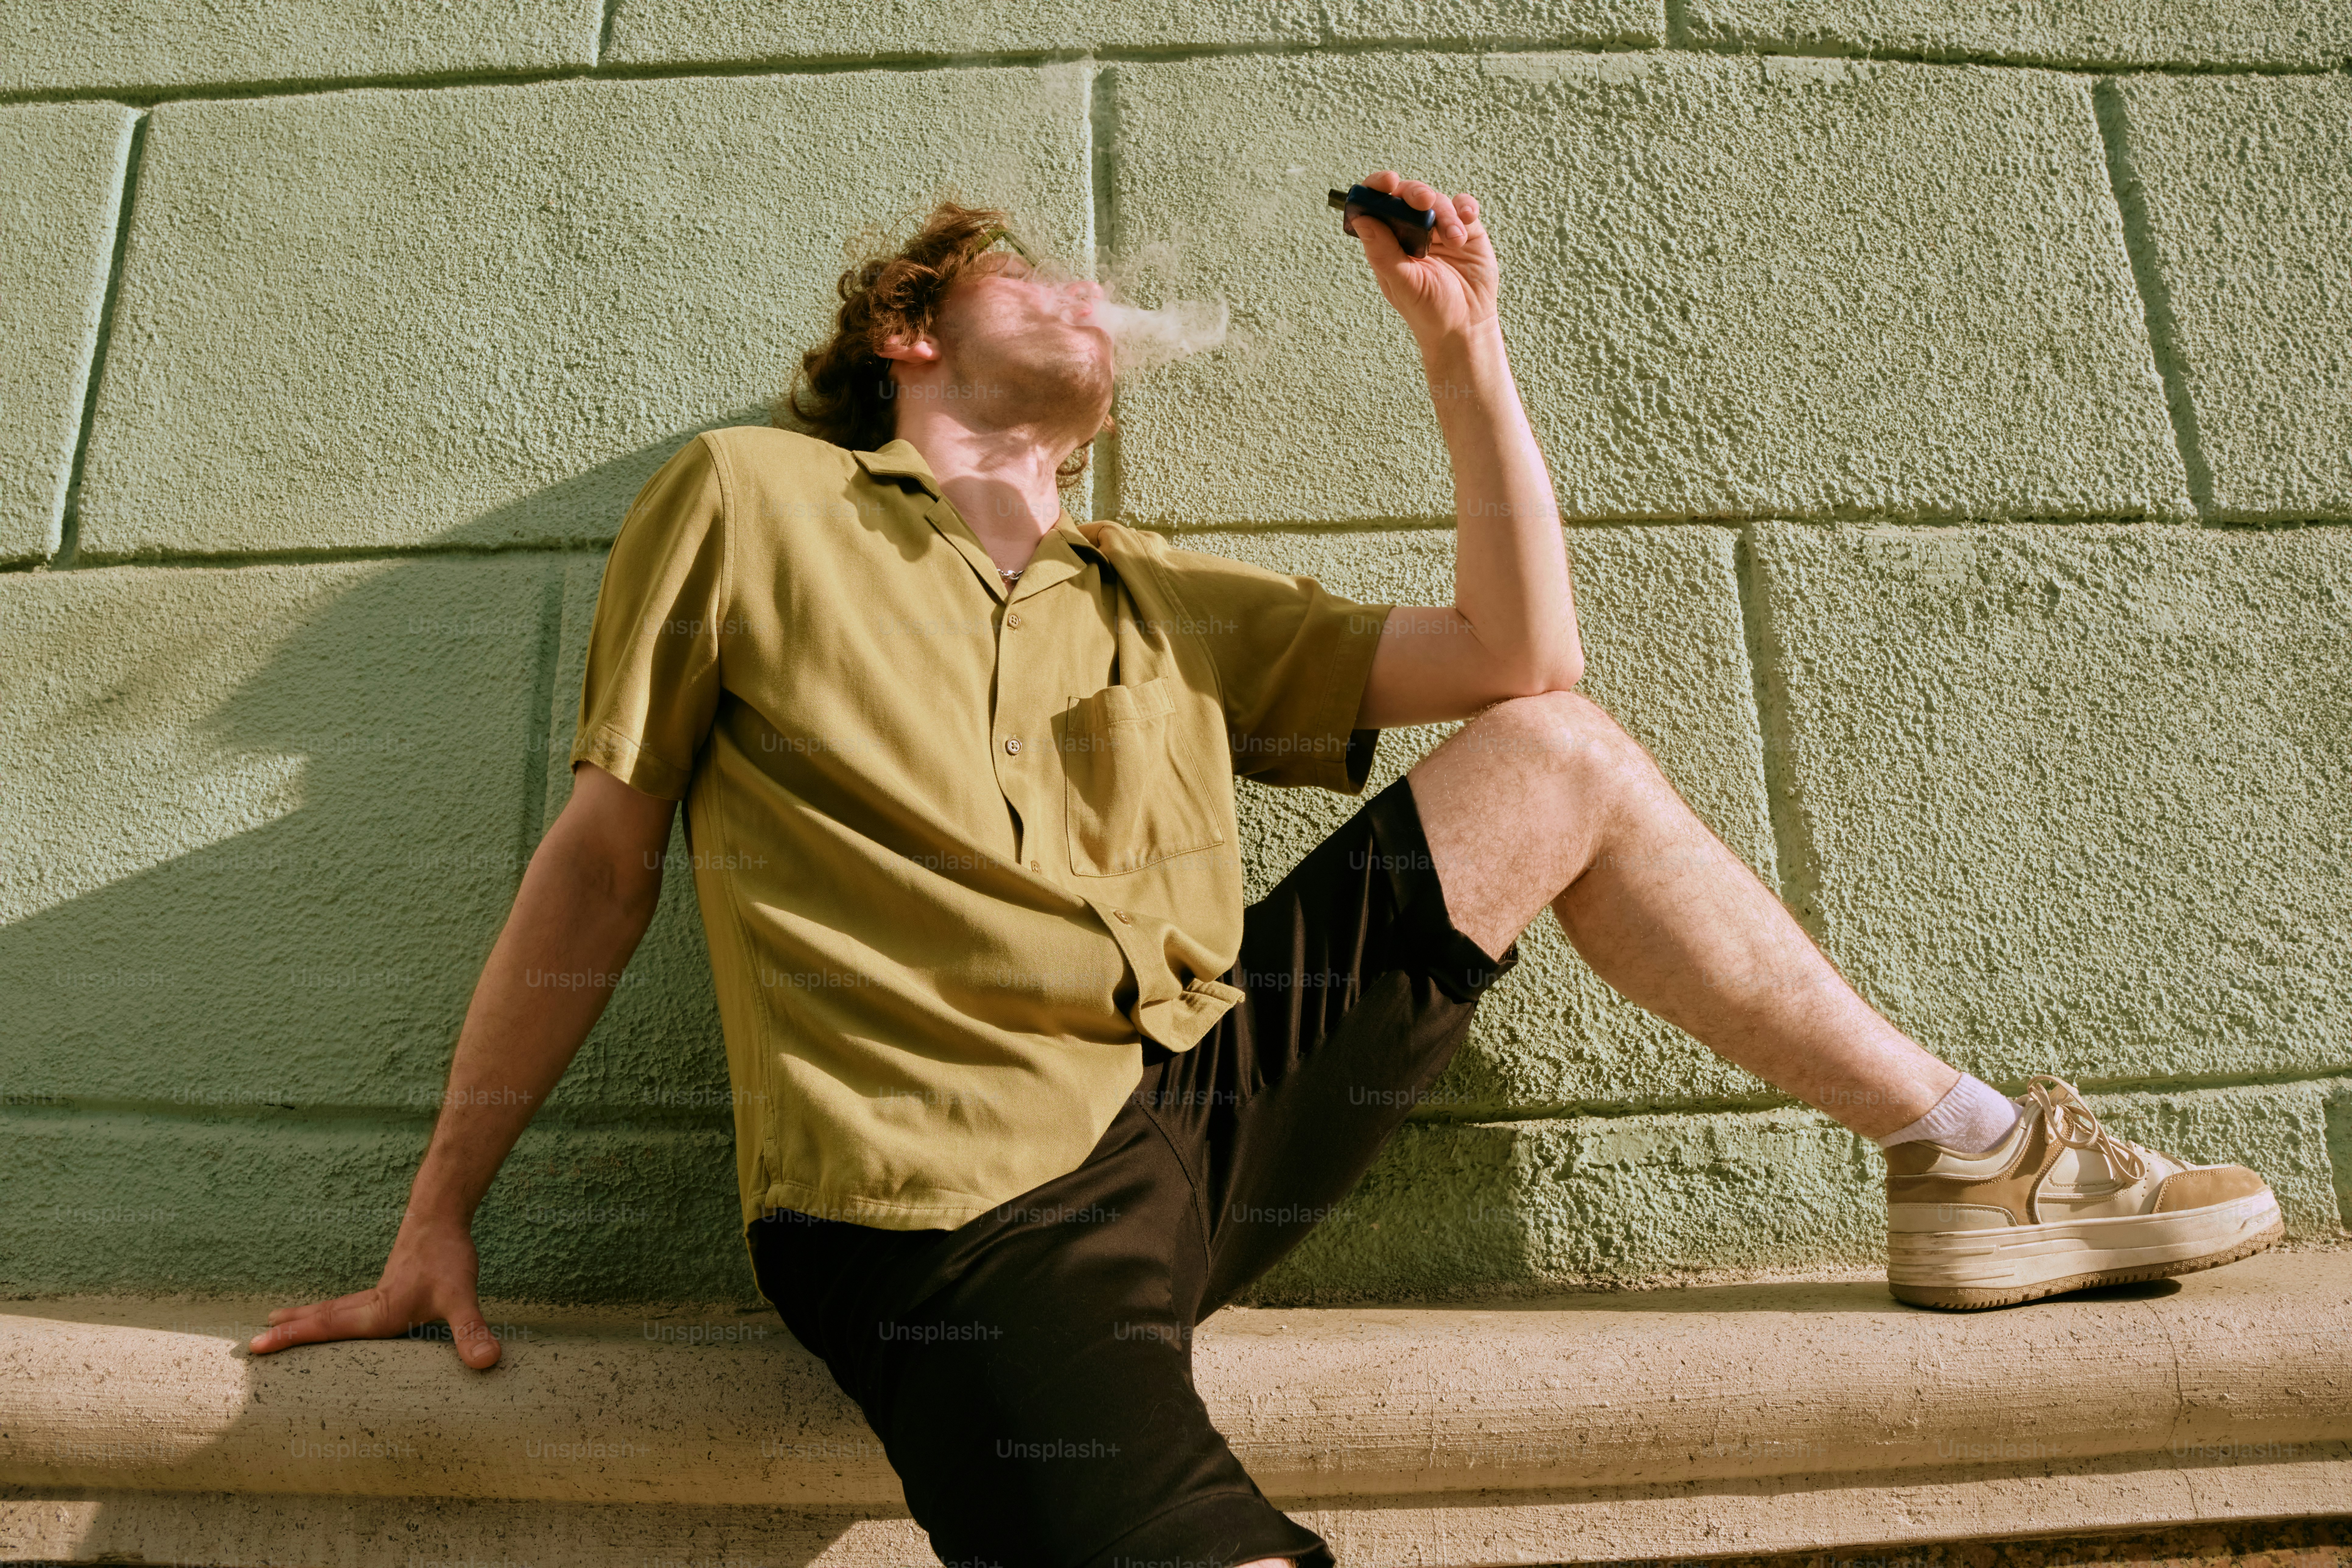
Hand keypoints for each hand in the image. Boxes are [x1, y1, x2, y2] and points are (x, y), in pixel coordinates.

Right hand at [247, 1214, 502, 1369]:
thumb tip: (488, 1362)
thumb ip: (472, 1330)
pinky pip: (349, 1304)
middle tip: (249, 1345)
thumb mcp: (463, 1297)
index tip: (256, 1345)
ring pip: (332, 1309)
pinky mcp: (387, 1286)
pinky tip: (329, 1313)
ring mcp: (376, 1294)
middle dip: (288, 1333)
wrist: (442, 1214)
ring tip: (274, 1322)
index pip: (329, 1329)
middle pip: (322, 1320)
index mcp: (378, 1313)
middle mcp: (370, 1304)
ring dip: (304, 1319)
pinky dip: (329, 1312)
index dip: (294, 1338)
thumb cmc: (449, 1256)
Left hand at [1343, 171, 1497, 347]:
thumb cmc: (1428, 311)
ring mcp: (1440, 229)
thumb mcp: (1403, 283)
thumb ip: (1383, 252)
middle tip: (1423, 200)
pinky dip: (1466, 208)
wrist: (1466, 327)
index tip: (1387, 182)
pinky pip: (1464, 207)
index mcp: (1389, 241)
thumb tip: (1361, 219)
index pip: (1378, 205)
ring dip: (1446, 214)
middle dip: (1415, 192)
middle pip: (1408, 195)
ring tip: (1455, 240)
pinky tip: (1468, 219)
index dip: (1378, 187)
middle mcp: (1412, 231)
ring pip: (1438, 201)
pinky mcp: (1467, 231)